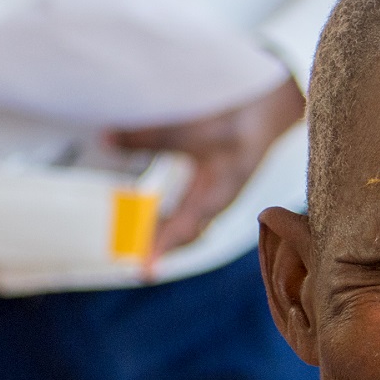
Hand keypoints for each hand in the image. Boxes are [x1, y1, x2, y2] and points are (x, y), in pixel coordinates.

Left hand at [109, 75, 305, 256]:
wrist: (273, 107)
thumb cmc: (241, 119)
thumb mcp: (194, 129)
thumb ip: (151, 135)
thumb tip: (107, 140)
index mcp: (216, 194)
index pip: (183, 228)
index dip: (162, 248)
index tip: (145, 271)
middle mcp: (218, 199)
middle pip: (187, 233)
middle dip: (163, 247)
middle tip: (138, 261)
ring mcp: (218, 192)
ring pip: (190, 224)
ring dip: (167, 233)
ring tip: (146, 242)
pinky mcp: (216, 182)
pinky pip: (192, 211)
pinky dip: (174, 219)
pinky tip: (162, 215)